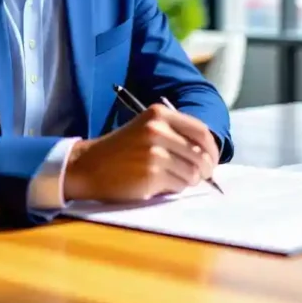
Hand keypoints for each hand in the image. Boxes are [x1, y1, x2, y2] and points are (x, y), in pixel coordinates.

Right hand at [63, 104, 219, 202]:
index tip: (212, 160)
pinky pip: (178, 186)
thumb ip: (176, 134)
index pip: (201, 131)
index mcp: (159, 114)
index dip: (212, 149)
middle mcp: (157, 130)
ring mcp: (154, 153)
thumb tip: (209, 155)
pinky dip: (174, 189)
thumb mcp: (148, 128)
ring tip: (170, 178)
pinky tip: (159, 184)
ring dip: (187, 180)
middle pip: (200, 155)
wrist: (89, 165)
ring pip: (191, 173)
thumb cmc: (122, 149)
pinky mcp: (150, 175)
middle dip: (203, 169)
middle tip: (198, 176)